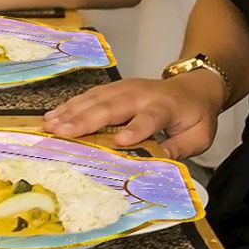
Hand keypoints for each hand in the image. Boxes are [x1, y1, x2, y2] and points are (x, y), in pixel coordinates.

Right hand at [44, 71, 222, 158]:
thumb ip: (179, 149)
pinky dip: (69, 106)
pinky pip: (88, 96)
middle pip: (111, 107)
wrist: (195, 85)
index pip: (150, 118)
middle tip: (61, 133)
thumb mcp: (199, 137)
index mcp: (165, 107)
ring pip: (94, 99)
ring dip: (70, 112)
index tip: (120, 141)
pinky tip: (52, 116)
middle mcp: (141, 95)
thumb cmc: (194, 117)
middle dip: (85, 120)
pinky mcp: (113, 88)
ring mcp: (124, 88)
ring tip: (49, 126)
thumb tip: (157, 163)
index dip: (136, 129)